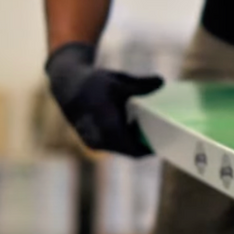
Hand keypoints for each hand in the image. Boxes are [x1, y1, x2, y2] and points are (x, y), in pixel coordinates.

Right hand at [45, 42, 162, 156]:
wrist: (67, 87)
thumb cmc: (95, 83)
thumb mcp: (119, 82)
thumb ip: (141, 85)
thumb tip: (161, 82)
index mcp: (108, 127)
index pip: (134, 150)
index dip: (150, 149)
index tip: (166, 142)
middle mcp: (100, 139)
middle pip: (130, 151)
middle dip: (146, 144)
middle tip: (165, 135)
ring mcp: (95, 142)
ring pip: (122, 149)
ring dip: (136, 142)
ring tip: (153, 130)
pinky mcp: (93, 141)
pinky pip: (114, 145)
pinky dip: (126, 139)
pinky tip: (137, 127)